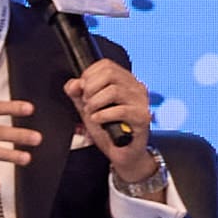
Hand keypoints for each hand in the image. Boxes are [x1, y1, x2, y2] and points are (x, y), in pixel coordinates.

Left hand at [61, 53, 157, 169]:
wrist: (123, 153)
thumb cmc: (108, 129)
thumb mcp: (88, 107)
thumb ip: (78, 93)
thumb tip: (74, 84)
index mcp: (125, 81)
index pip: (106, 65)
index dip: (89, 76)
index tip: (83, 91)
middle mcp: (136, 88)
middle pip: (109, 74)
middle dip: (90, 89)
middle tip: (88, 104)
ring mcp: (141, 102)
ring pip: (113, 91)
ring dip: (95, 104)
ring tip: (93, 114)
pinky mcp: (142, 117)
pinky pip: (120, 110)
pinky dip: (103, 116)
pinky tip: (99, 121)